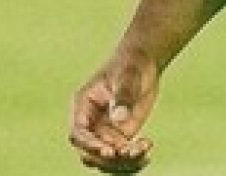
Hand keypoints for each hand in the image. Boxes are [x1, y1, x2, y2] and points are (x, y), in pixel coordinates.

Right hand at [69, 46, 158, 171]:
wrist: (142, 64)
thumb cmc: (130, 65)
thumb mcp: (127, 75)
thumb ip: (122, 96)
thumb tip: (119, 119)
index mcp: (82, 106)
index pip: (77, 134)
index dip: (90, 145)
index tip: (109, 150)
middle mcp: (90, 124)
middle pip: (90, 153)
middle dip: (109, 158)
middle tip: (132, 151)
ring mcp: (104, 133)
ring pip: (105, 161)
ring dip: (123, 162)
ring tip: (144, 150)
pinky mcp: (119, 137)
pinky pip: (121, 157)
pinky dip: (133, 160)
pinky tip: (147, 153)